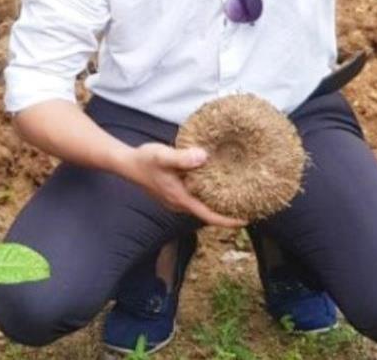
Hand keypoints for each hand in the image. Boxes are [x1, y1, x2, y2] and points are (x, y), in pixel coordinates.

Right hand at [119, 143, 246, 228]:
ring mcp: (176, 200)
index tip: (247, 219)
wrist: (127, 164)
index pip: (209, 216)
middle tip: (249, 205)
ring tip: (237, 195)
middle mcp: (179, 204)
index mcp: (180, 199)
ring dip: (218, 204)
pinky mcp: (174, 193)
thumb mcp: (163, 156)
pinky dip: (208, 195)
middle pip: (208, 214)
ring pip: (202, 206)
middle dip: (227, 213)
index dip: (228, 221)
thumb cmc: (145, 160)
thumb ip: (182, 158)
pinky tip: (216, 184)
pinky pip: (195, 198)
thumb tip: (204, 157)